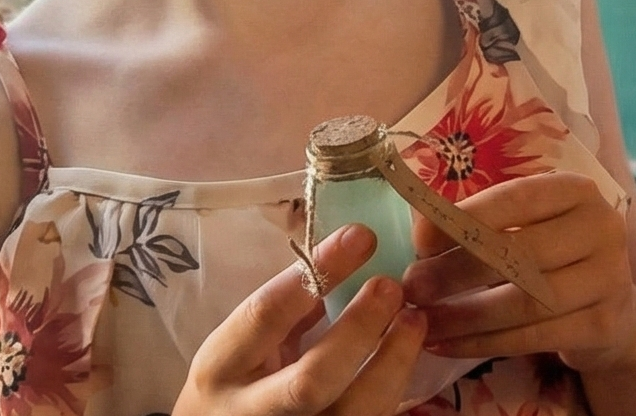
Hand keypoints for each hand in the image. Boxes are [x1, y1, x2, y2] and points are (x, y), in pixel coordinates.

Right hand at [173, 225, 426, 415]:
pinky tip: (408, 354)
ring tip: (415, 319)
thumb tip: (348, 255)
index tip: (362, 236)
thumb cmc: (239, 379)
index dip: (318, 273)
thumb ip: (290, 309)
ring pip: (352, 412)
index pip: (267, 315)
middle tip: (392, 286)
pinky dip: (394, 387)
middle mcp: (249, 413)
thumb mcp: (246, 344)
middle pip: (311, 381)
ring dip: (393, 362)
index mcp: (220, 367)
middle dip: (359, 329)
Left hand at [403, 171, 635, 379]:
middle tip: (414, 287)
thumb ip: (485, 222)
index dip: (466, 217)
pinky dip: (482, 344)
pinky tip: (447, 344)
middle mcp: (603, 227)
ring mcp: (609, 278)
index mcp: (579, 190)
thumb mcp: (530, 225)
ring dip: (465, 315)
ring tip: (423, 321)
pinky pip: (532, 337)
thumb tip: (421, 226)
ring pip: (525, 301)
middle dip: (457, 271)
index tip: (420, 240)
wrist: (612, 310)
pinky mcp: (603, 325)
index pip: (518, 197)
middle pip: (520, 252)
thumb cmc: (555, 257)